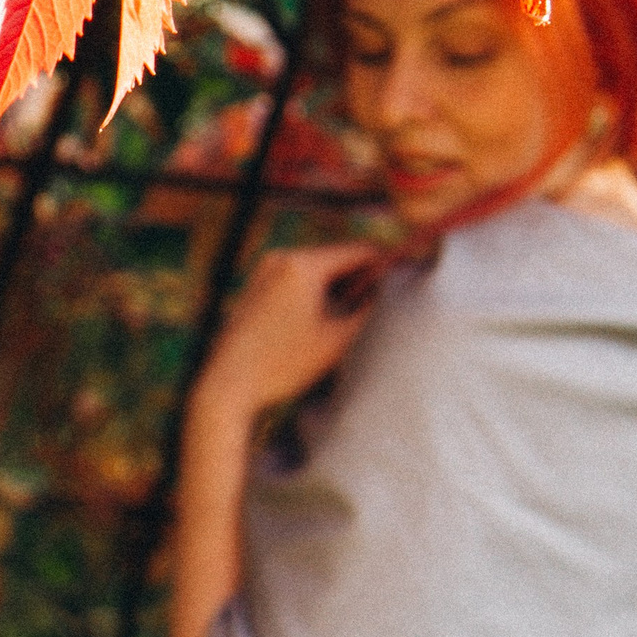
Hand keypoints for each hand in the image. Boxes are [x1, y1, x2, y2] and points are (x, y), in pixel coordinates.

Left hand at [194, 244, 381, 420]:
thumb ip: (369, 311)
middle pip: (338, 257)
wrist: (228, 386)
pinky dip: (317, 292)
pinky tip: (327, 319)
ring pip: (318, 269)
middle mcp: (282, 257)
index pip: (359, 250)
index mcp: (302, 265)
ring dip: (340, 286)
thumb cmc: (283, 365)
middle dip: (363, 276)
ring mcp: (265, 269)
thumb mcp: (337, 340)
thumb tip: (390, 292)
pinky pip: (298, 279)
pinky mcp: (256, 285)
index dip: (387, 262)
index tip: (407, 275)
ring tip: (356, 315)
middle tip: (385, 301)